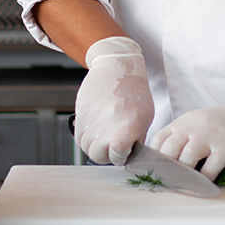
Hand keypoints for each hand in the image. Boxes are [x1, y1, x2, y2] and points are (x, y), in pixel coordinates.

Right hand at [73, 36, 153, 164]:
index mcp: (130, 124)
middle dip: (105, 154)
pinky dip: (86, 135)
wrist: (118, 66)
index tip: (123, 151)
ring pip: (86, 146)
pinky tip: (97, 125)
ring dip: (94, 144)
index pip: (117, 156)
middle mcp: (110, 121)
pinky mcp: (81, 110)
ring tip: (105, 130)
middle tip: (112, 143)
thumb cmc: (134, 91)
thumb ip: (136, 140)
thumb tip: (126, 158)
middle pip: (98, 155)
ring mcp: (93, 116)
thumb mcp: (145, 117)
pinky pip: (78, 135)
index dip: (120, 156)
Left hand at [151, 88, 224, 181]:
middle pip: (168, 151)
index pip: (158, 140)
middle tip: (166, 183)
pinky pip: (210, 170)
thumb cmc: (221, 123)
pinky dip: (203, 182)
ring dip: (183, 177)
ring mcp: (210, 137)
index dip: (153, 158)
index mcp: (184, 121)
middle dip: (165, 170)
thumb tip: (162, 162)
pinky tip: (202, 187)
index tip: (154, 171)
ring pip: (186, 161)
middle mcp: (194, 127)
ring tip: (182, 187)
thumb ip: (180, 136)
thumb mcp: (197, 122)